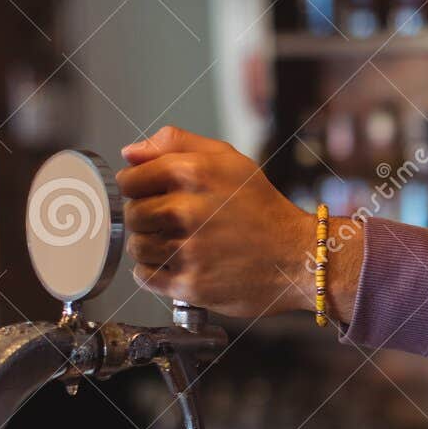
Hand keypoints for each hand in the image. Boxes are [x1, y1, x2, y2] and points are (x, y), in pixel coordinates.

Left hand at [119, 126, 347, 319]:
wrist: (298, 256)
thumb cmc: (263, 209)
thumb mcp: (228, 160)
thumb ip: (176, 145)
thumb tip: (129, 154)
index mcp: (193, 172)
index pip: (130, 180)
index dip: (137, 188)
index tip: (152, 196)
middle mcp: (187, 210)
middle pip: (132, 215)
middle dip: (146, 219)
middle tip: (171, 223)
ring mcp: (189, 250)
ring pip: (137, 247)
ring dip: (151, 247)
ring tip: (179, 244)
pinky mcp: (191, 284)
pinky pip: (146, 277)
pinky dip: (155, 273)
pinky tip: (179, 264)